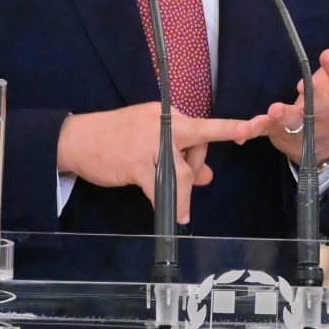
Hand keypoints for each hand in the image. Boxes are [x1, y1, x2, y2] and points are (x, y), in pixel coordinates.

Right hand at [56, 104, 256, 223]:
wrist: (77, 138)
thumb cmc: (115, 138)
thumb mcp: (150, 140)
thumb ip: (179, 154)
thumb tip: (205, 175)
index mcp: (167, 115)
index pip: (201, 125)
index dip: (228, 128)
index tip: (250, 130)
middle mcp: (162, 124)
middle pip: (199, 140)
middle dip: (205, 161)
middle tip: (204, 177)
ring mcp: (149, 143)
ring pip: (181, 170)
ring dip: (185, 194)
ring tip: (183, 210)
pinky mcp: (136, 163)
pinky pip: (160, 187)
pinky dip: (169, 204)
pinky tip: (174, 214)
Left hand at [262, 12, 328, 166]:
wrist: (327, 145)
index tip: (327, 54)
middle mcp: (326, 117)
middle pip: (322, 109)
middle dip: (315, 99)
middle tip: (303, 85)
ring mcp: (303, 128)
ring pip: (294, 124)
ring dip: (284, 117)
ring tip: (274, 109)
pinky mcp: (281, 134)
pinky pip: (266, 132)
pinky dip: (253, 130)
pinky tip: (242, 131)